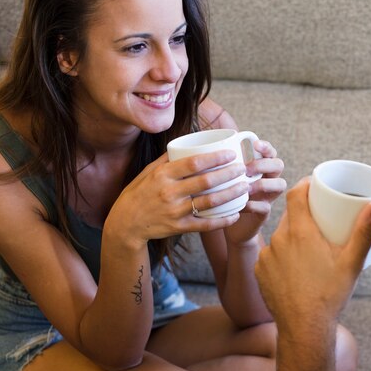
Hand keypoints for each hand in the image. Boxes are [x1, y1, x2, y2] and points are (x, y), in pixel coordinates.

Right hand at [106, 150, 248, 248]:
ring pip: (209, 202)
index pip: (194, 163)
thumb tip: (187, 143)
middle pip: (206, 181)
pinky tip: (235, 214)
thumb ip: (168, 159)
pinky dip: (222, 220)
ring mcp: (174, 211)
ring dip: (230, 194)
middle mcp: (169, 192)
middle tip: (243, 169)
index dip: (215, 158)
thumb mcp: (148, 172)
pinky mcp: (178, 227)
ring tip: (245, 187)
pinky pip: (205, 224)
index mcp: (162, 175)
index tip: (231, 154)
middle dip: (229, 174)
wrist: (126, 223)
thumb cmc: (139, 193)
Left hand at [223, 139, 285, 244]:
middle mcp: (268, 179)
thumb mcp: (222, 177)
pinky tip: (241, 204)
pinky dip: (253, 204)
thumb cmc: (222, 194)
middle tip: (247, 169)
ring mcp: (268, 196)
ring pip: (280, 184)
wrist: (226, 223)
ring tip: (246, 186)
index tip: (255, 144)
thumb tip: (207, 145)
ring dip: (263, 183)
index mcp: (259, 167)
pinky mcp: (264, 213)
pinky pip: (265, 206)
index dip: (266, 147)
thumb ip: (222, 163)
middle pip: (278, 165)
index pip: (270, 152)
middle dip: (264, 164)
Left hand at [255, 178, 370, 330]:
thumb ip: (365, 231)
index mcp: (300, 232)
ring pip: (280, 235)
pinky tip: (295, 266)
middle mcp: (279, 239)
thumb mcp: (352, 262)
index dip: (305, 185)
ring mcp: (266, 256)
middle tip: (321, 220)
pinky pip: (271, 254)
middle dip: (304, 213)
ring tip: (309, 248)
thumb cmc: (330, 295)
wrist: (304, 328)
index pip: (296, 193)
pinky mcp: (260, 271)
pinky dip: (282, 255)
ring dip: (292, 236)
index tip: (315, 186)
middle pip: (290, 215)